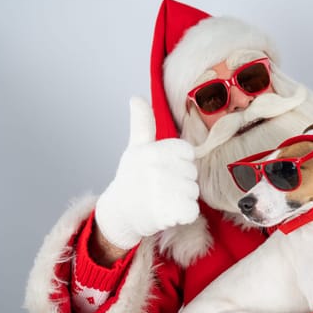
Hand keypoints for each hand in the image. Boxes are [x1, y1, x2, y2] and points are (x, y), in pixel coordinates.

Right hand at [95, 97, 198, 249]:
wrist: (118, 215)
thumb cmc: (130, 180)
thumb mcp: (135, 148)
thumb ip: (142, 123)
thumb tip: (136, 97)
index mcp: (154, 150)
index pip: (187, 152)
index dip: (177, 163)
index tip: (161, 170)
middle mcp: (158, 168)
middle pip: (192, 173)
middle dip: (180, 182)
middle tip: (159, 188)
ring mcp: (164, 191)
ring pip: (193, 192)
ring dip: (181, 199)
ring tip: (161, 200)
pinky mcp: (170, 213)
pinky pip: (192, 210)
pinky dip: (184, 215)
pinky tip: (167, 213)